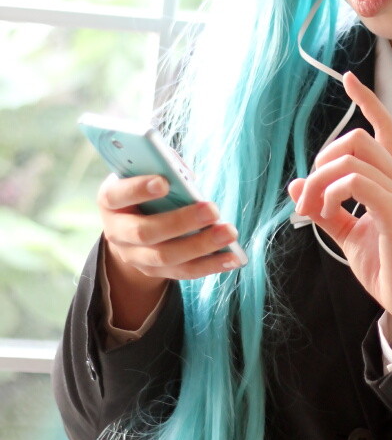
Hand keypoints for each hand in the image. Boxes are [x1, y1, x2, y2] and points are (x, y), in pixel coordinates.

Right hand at [98, 173, 241, 284]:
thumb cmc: (143, 188)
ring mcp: (134, 257)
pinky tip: (233, 257)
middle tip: (212, 209)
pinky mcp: (155, 272)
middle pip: (146, 232)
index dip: (139, 189)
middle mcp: (117, 232)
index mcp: (110, 200)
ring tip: (229, 233)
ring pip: (166, 257)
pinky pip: (183, 272)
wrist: (130, 227)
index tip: (164, 182)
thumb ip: (161, 167)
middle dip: (181, 221)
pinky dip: (210, 265)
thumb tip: (186, 176)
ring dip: (201, 246)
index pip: (118, 195)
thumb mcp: (144, 172)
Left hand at [287, 71, 391, 341]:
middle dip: (321, 159)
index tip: (348, 79)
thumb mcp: (350, 236)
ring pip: (351, 157)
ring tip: (310, 210)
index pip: (383, 127)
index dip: (366, 100)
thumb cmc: (389, 267)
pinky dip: (332, 192)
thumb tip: (297, 186)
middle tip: (307, 196)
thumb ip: (326, 210)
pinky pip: (356, 182)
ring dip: (319, 180)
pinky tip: (325, 211)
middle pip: (357, 138)